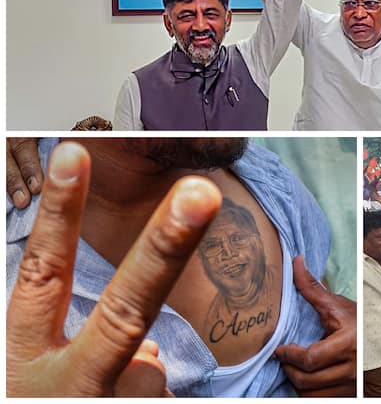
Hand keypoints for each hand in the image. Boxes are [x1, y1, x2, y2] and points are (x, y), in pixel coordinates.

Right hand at [7, 142, 221, 395]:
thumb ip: (98, 354)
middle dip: (166, 248)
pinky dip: (148, 400)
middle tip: (203, 191)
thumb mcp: (46, 379)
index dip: (59, 217)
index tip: (75, 153)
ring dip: (139, 390)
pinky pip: (159, 397)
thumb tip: (153, 352)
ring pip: (150, 377)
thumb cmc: (49, 400)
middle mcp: (61, 386)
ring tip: (110, 398)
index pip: (42, 278)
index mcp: (24, 362)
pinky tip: (134, 400)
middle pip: (125, 311)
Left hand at [274, 257, 355, 396]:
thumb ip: (312, 287)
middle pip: (308, 380)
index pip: (310, 359)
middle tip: (283, 358)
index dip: (289, 355)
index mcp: (348, 343)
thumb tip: (296, 262)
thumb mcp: (336, 303)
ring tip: (293, 367)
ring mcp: (352, 383)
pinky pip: (322, 399)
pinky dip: (309, 392)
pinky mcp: (352, 393)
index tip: (280, 348)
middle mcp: (352, 368)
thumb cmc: (359, 319)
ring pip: (313, 394)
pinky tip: (307, 378)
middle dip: (289, 369)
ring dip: (297, 383)